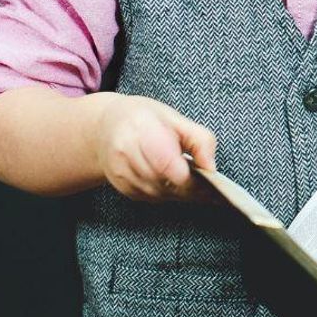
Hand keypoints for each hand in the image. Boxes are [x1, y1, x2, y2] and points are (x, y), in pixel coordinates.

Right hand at [94, 94, 217, 202]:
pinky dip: (168, 194)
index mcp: (142, 131)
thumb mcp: (176, 118)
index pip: (168, 165)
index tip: (211, 179)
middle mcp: (126, 154)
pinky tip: (177, 185)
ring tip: (196, 184)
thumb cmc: (145, 119)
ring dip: (181, 193)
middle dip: (191, 188)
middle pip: (165, 183)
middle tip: (211, 187)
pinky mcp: (122, 186)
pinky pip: (151, 198)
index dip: (191, 178)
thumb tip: (211, 167)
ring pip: (160, 194)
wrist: (106, 127)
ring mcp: (121, 173)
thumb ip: (200, 140)